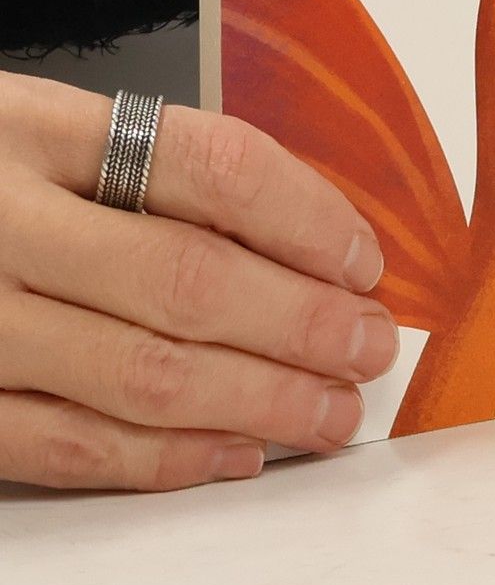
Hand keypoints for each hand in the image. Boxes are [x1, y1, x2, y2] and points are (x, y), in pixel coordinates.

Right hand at [0, 74, 395, 492]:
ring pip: (137, 374)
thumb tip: (312, 248)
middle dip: (301, 324)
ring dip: (257, 402)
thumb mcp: (34, 135)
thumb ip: (149, 174)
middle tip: (371, 349)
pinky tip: (235, 453)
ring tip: (330, 414)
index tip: (363, 262)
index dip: (305, 218)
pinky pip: (62, 445)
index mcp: (27, 127)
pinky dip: (163, 458)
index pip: (208, 164)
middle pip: (185, 276)